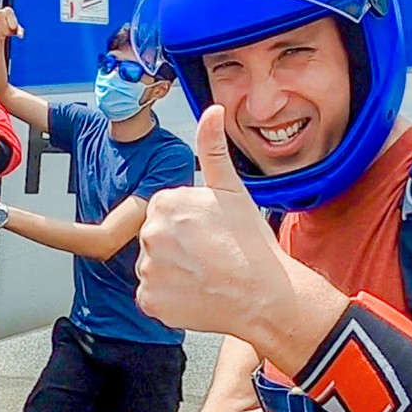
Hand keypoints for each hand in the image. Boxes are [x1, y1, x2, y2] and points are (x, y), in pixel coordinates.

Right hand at [0, 7, 23, 41]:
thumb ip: (19, 31)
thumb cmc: (11, 29)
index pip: (8, 12)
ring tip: (3, 36)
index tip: (13, 28)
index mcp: (7, 11)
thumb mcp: (16, 30)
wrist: (1, 32)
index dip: (11, 21)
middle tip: (8, 34)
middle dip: (4, 28)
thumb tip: (21, 35)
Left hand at [136, 106, 345, 359]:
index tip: (212, 235)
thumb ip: (215, 148)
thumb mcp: (234, 190)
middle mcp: (149, 234)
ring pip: (154, 267)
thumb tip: (212, 111)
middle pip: (158, 239)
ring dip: (173, 272)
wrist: (264, 295)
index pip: (166, 212)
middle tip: (211, 256)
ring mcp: (147, 269)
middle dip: (178, 247)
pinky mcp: (149, 300)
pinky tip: (196, 294)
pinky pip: (153, 296)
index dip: (191, 225)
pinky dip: (170, 298)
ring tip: (206, 275)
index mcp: (166, 203)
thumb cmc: (252, 245)